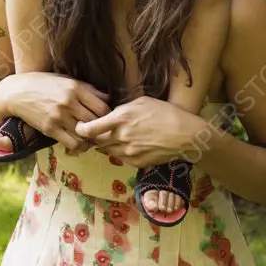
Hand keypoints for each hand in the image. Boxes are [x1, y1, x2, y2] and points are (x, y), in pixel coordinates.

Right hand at [0, 72, 111, 153]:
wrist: (17, 92)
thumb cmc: (43, 83)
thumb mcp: (66, 79)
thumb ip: (86, 88)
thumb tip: (108, 97)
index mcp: (75, 87)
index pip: (103, 106)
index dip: (109, 115)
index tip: (108, 118)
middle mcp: (69, 102)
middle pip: (96, 122)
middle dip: (102, 129)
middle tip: (104, 132)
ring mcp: (59, 116)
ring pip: (85, 135)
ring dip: (91, 139)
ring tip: (92, 139)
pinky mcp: (50, 129)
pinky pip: (72, 143)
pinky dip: (79, 146)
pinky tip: (79, 143)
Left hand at [74, 97, 208, 167]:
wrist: (185, 135)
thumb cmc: (165, 113)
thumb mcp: (141, 102)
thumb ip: (121, 109)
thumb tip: (109, 115)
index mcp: (121, 119)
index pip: (90, 129)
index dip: (81, 129)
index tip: (80, 127)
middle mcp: (121, 137)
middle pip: (97, 141)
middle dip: (95, 137)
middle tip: (98, 133)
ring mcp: (128, 152)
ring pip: (108, 151)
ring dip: (109, 145)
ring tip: (119, 137)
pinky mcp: (136, 163)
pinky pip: (121, 158)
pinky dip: (121, 152)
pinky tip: (131, 145)